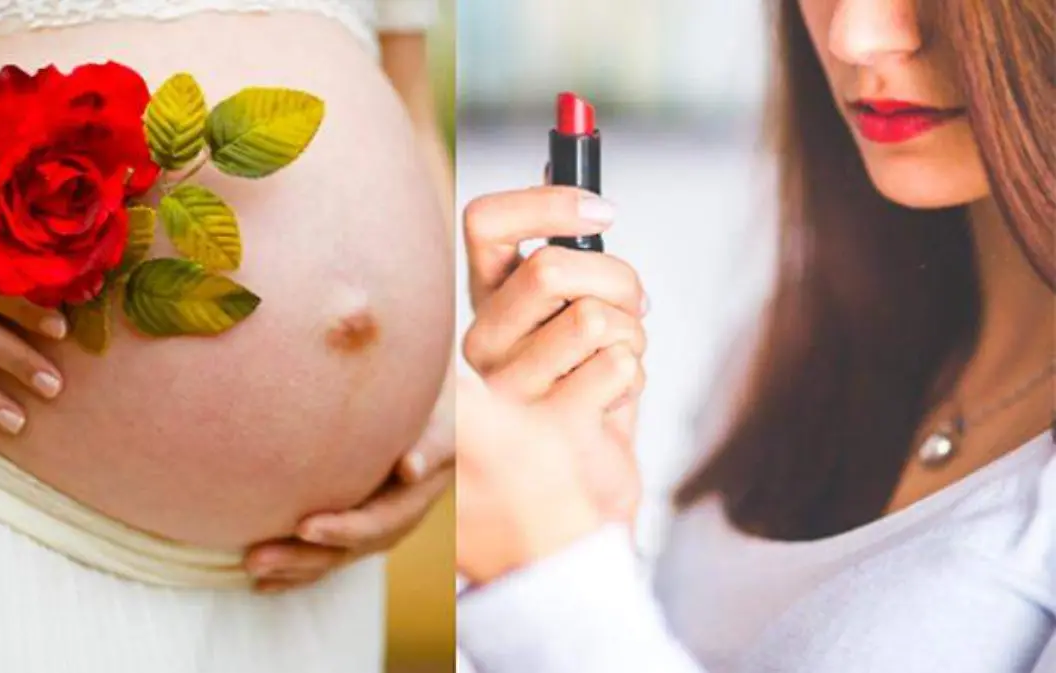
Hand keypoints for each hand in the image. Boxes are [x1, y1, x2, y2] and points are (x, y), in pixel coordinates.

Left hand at [243, 373, 454, 592]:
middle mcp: (393, 522)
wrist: (430, 417)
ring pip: (332, 557)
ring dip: (291, 567)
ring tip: (249, 567)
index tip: (303, 527)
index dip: (342, 529)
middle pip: (347, 549)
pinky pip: (324, 556)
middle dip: (302, 556)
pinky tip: (259, 582)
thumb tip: (410, 469)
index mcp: (415, 499)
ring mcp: (372, 529)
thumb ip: (432, 446)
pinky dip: (294, 572)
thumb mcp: (442, 423)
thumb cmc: (432, 411)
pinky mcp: (353, 529)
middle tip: (256, 557)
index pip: (378, 522)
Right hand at [456, 185, 645, 584]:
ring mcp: (508, 389)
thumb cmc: (581, 391)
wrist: (583, 491)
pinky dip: (637, 378)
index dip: (548, 202)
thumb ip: (566, 258)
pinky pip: (620, 368)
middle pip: (552, 269)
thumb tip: (571, 169)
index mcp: (486, 305)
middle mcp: (481, 343)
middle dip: (619, 280)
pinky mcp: (546, 427)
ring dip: (633, 337)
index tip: (606, 213)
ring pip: (595, 320)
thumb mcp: (569, 317)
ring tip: (619, 363)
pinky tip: (613, 403)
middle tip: (635, 308)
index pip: (485, 222)